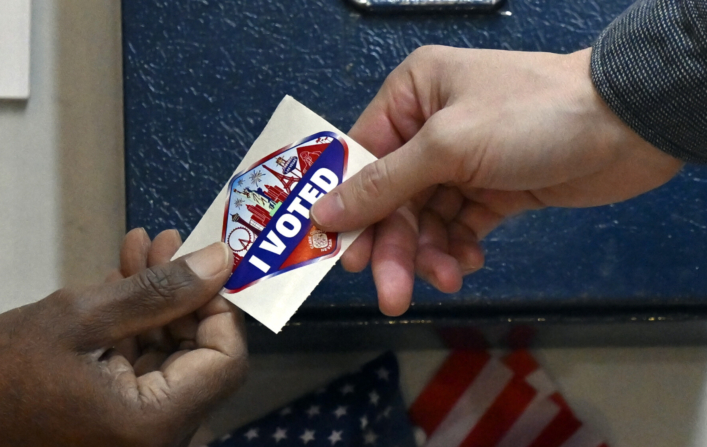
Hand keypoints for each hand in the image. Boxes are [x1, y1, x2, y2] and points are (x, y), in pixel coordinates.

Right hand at [0, 229, 246, 446]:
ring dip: (158, 300)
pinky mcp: (120, 418)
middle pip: (200, 353)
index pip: (226, 359)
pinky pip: (145, 365)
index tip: (201, 263)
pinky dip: (138, 323)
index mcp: (153, 423)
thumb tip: (219, 261)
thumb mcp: (79, 318)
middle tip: (165, 245)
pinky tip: (123, 281)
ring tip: (140, 251)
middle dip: (183, 292)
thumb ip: (158, 291)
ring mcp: (138, 429)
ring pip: (172, 353)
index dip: (219, 305)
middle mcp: (157, 436)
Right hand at [310, 46, 682, 315]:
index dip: (350, 208)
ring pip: (425, 219)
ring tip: (448, 279)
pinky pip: (459, 226)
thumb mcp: (446, 146)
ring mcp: (462, 162)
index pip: (362, 157)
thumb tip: (321, 212)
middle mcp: (429, 128)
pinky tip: (470, 262)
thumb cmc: (526, 119)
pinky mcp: (492, 191)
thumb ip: (384, 184)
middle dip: (396, 247)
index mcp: (411, 96)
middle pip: (393, 198)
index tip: (342, 256)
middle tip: (391, 296)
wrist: (626, 126)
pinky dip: (459, 248)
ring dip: (430, 254)